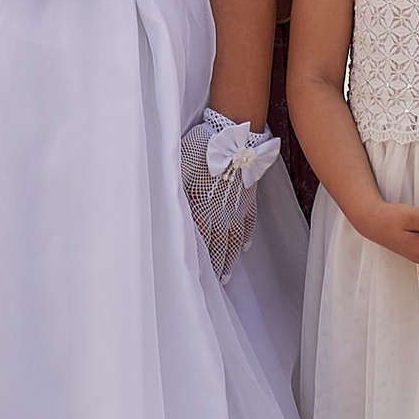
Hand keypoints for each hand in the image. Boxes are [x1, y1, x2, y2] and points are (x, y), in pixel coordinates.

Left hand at [183, 110, 279, 278]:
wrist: (232, 134)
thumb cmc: (200, 149)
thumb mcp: (179, 171)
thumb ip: (176, 195)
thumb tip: (169, 213)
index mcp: (202, 210)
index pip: (199, 243)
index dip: (198, 260)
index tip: (195, 276)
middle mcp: (221, 214)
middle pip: (218, 246)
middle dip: (216, 266)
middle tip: (214, 283)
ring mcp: (238, 206)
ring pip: (234, 239)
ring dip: (230, 258)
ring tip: (228, 273)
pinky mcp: (249, 196)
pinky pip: (249, 221)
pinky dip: (246, 235)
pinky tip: (244, 246)